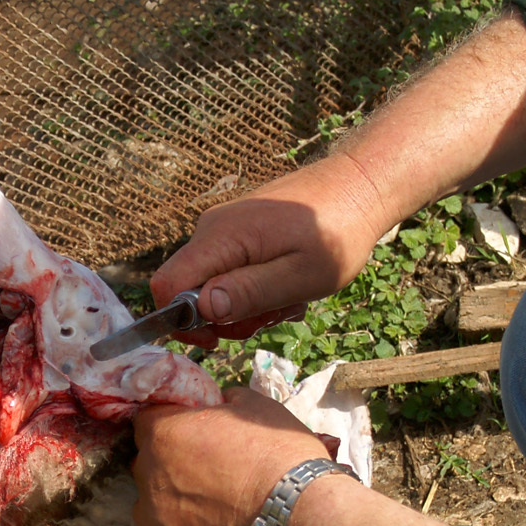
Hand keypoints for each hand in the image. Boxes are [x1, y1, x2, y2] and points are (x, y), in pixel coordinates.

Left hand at [130, 390, 331, 525]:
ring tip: (210, 515)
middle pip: (148, 465)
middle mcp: (148, 476)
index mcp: (164, 433)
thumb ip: (224, 403)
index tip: (196, 434)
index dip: (174, 425)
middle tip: (210, 474)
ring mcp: (153, 522)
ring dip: (170, 507)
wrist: (299, 517)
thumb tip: (218, 404)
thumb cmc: (280, 455)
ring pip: (149, 509)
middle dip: (170, 466)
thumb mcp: (257, 407)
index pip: (150, 421)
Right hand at [150, 155, 393, 339]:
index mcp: (222, 237)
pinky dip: (254, 287)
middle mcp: (212, 229)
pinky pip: (230, 270)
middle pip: (189, 290)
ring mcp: (225, 228)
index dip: (182, 322)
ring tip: (288, 300)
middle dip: (224, 317)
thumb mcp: (300, 275)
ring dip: (245, 305)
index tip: (219, 339)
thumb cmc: (337, 232)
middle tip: (272, 317)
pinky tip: (287, 285)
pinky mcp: (239, 230)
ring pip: (213, 284)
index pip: (167, 285)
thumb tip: (201, 310)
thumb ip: (250, 292)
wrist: (358, 186)